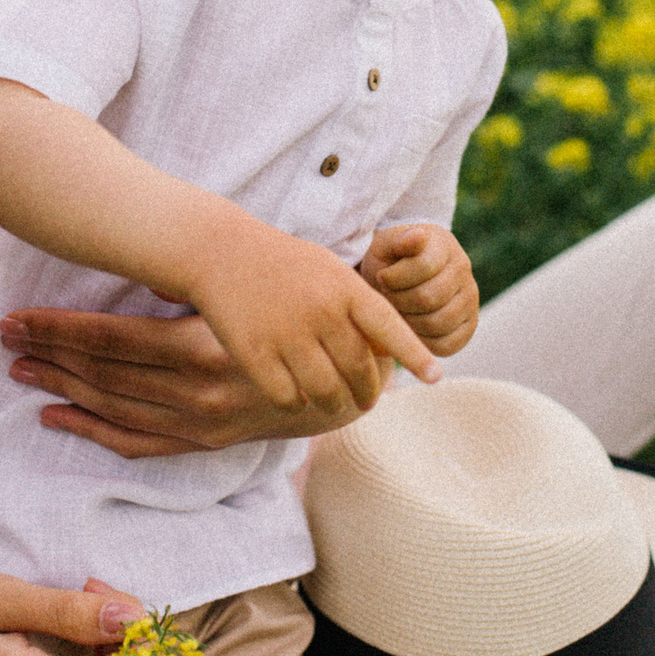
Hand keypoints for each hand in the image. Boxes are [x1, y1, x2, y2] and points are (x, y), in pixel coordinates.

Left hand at [1, 310, 368, 457]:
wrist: (347, 382)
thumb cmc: (297, 320)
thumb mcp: (248, 294)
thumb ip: (193, 286)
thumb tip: (139, 268)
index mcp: (203, 348)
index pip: (109, 340)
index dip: (57, 329)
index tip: (18, 318)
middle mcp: (195, 392)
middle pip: (101, 372)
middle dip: (47, 352)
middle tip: (4, 337)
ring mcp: (198, 423)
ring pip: (111, 406)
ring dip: (59, 386)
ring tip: (20, 368)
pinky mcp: (203, 442)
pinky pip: (135, 443)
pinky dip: (91, 431)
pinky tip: (56, 417)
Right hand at [181, 222, 435, 414]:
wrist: (220, 251)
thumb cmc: (283, 263)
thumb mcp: (329, 271)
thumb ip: (359, 306)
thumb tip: (389, 353)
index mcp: (344, 287)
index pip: (390, 328)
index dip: (414, 355)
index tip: (435, 378)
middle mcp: (321, 311)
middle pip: (358, 371)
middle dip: (368, 393)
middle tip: (370, 402)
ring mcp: (287, 334)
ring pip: (326, 392)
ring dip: (334, 404)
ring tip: (336, 402)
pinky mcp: (255, 354)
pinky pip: (288, 397)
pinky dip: (297, 403)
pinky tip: (298, 396)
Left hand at [358, 224, 477, 355]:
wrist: (403, 276)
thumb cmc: (391, 260)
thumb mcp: (385, 246)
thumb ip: (399, 241)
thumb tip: (419, 236)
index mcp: (444, 245)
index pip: (422, 267)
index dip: (393, 278)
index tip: (381, 277)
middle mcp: (463, 270)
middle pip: (427, 298)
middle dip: (398, 302)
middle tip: (388, 297)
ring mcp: (470, 298)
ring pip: (436, 323)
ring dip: (408, 323)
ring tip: (398, 310)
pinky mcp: (469, 324)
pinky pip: (446, 344)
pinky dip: (423, 341)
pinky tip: (411, 327)